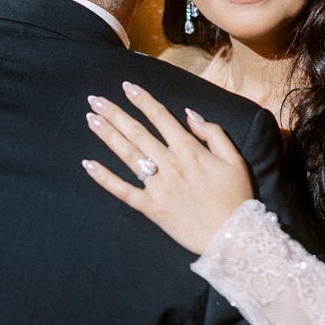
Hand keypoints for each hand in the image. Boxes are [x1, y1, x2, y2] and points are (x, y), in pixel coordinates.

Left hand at [81, 82, 254, 254]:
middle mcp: (170, 164)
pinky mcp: (151, 208)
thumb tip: (190, 114)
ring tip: (91, 119)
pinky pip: (123, 191)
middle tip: (94, 99)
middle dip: (114, 113)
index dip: (142, 100)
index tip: (126, 86)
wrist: (234, 237)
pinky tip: (88, 164)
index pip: (160, 117)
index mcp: (190, 150)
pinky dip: (105, 178)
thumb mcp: (235, 159)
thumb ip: (213, 133)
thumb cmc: (236, 197)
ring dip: (107, 135)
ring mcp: (158, 187)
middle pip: (137, 132)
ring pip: (127, 155)